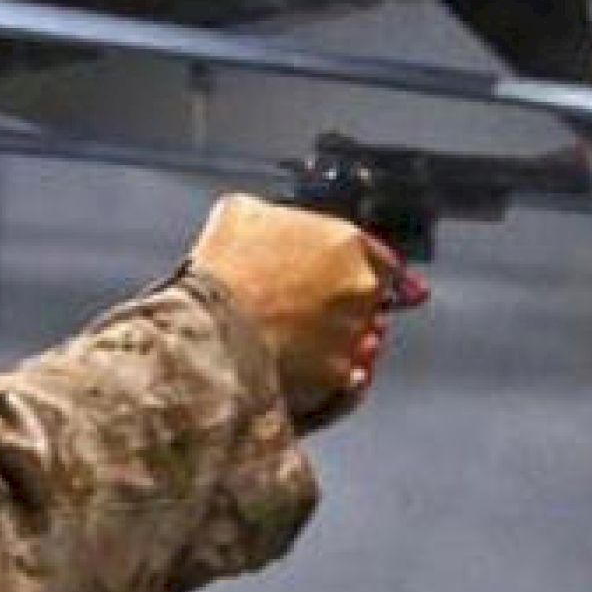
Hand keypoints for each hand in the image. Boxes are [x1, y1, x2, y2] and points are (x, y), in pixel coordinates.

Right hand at [190, 194, 427, 429]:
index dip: (368, 269)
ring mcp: (352, 333)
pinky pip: (347, 376)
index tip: (367, 281)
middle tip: (309, 309)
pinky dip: (331, 374)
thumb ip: (272, 217)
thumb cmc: (221, 273)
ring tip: (299, 341)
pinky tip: (303, 368)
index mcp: (344, 242)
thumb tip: (266, 223)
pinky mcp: (337, 375)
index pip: (382, 257)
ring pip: (360, 338)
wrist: (209, 331)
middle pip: (372, 298)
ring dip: (339, 339)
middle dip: (347, 304)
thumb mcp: (239, 215)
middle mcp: (359, 287)